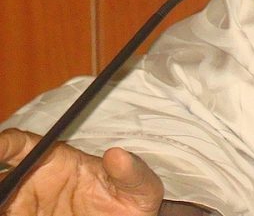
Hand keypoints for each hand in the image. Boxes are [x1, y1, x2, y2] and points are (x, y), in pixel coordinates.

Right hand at [0, 129, 162, 214]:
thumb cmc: (132, 202)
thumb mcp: (140, 187)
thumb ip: (131, 171)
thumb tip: (117, 155)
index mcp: (56, 161)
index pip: (20, 145)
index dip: (3, 144)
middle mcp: (33, 183)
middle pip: (0, 180)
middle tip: (2, 195)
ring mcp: (27, 208)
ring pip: (1, 203)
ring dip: (2, 204)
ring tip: (11, 210)